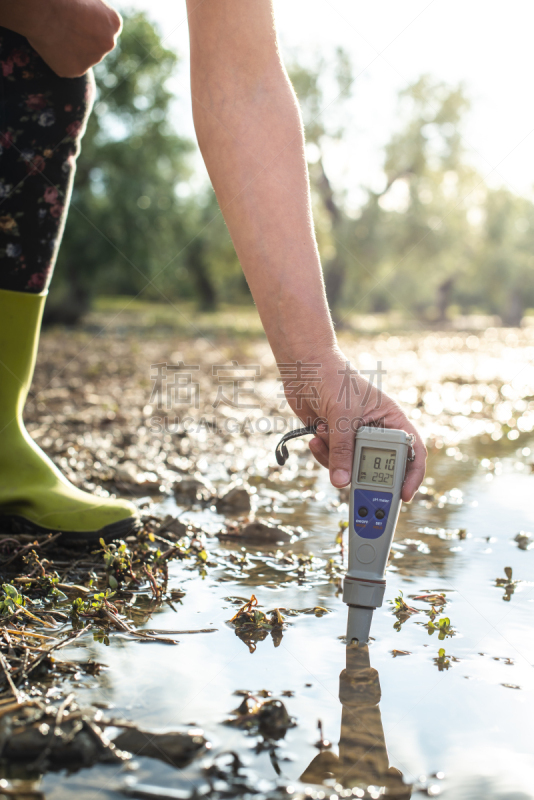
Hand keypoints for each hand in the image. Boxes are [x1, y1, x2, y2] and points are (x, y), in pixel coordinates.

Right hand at [25, 0, 121, 77]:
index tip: (76, 16)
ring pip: (83, 56)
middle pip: (96, 44)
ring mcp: (94, 59)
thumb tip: (89, 17)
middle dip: (83, 38)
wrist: (42, 10)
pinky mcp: (76, 71)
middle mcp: (109, 44)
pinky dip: (60, 58)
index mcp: (114, 23)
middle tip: (65, 26)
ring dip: (72, 48)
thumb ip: (94, 11)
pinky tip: (51, 44)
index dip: (89, 21)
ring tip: (56, 32)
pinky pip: (68, 65)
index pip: (105, 27)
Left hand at [280, 346, 425, 500]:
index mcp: (391, 420)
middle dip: (364, 474)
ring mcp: (354, 437)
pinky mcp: (334, 440)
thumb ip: (343, 450)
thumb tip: (342, 482)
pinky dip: (323, 453)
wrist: (304, 367)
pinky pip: (333, 461)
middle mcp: (376, 431)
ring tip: (323, 436)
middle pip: (380, 466)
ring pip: (352, 467)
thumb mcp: (343, 416)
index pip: (412, 451)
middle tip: (351, 483)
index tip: (405, 494)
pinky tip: (315, 436)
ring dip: (335, 459)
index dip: (413, 475)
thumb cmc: (334, 379)